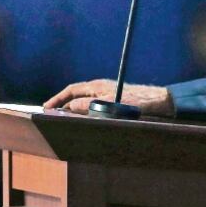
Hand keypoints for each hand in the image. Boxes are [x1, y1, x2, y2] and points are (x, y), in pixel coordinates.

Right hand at [43, 79, 175, 116]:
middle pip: (77, 95)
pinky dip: (86, 112)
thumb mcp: (109, 104)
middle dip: (63, 103)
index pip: (72, 89)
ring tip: (64, 118)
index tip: (46, 106)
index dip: (58, 98)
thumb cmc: (136, 101)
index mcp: (98, 85)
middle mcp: (101, 88)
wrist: (159, 101)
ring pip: (86, 101)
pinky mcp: (116, 102)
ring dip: (74, 109)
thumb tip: (70, 106)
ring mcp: (108, 95)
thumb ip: (88, 105)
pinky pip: (95, 106)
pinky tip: (85, 121)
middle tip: (50, 114)